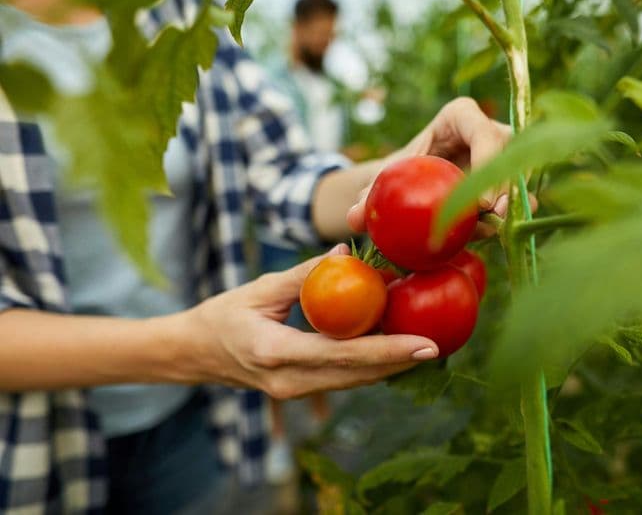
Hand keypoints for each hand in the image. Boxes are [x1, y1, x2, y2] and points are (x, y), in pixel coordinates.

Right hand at [180, 244, 438, 398]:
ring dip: (391, 365)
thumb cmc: (223, 315)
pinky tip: (393, 348)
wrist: (195, 354)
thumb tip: (347, 253)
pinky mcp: (300, 390)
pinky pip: (344, 379)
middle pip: (359, 375)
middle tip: (440, 342)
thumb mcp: (260, 289)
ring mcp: (295, 392)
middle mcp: (290, 381)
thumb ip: (305, 274)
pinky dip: (370, 365)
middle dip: (402, 361)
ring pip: (355, 381)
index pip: (345, 354)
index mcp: (277, 352)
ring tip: (425, 344)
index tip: (426, 345)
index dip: (389, 351)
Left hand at [346, 97, 535, 235]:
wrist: (412, 183)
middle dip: (507, 186)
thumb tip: (354, 218)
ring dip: (513, 203)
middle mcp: (491, 130)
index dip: (487, 160)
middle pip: (510, 154)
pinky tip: (496, 232)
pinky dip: (511, 215)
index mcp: (461, 116)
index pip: (483, 131)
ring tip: (495, 228)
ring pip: (520, 175)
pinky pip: (521, 195)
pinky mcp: (511, 179)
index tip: (481, 201)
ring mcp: (506, 154)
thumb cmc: (400, 171)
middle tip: (494, 218)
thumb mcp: (385, 179)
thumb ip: (369, 195)